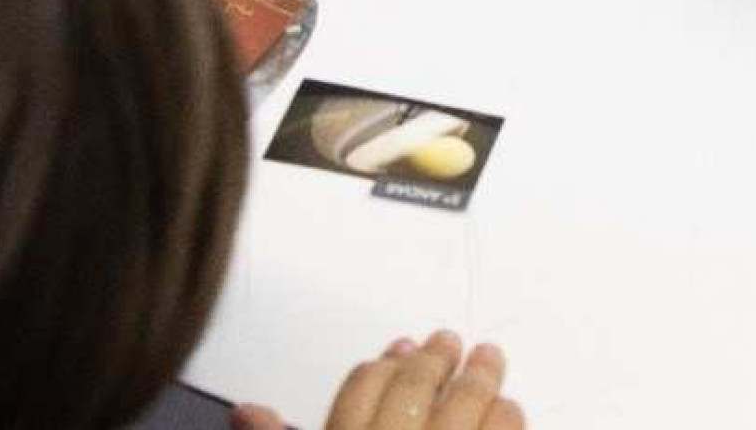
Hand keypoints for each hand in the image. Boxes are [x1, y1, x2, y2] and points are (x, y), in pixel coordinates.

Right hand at [231, 331, 522, 429]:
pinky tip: (509, 407)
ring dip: (480, 377)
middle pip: (416, 388)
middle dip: (434, 358)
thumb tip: (246, 410)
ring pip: (467, 404)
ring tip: (488, 357)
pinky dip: (508, 417)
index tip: (398, 349)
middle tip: (447, 339)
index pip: (360, 392)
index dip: (382, 367)